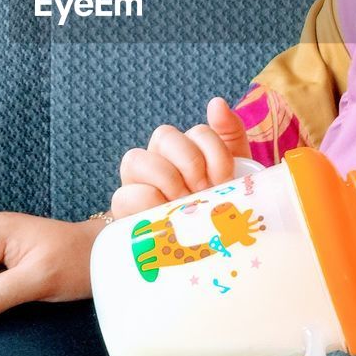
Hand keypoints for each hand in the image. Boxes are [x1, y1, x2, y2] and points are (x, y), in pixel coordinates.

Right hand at [110, 97, 251, 217]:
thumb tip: (216, 102)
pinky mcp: (123, 209)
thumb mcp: (233, 175)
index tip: (225, 179)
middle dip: (190, 163)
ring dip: (166, 180)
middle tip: (204, 190)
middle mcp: (159, 158)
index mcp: (188, 149)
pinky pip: (123, 194)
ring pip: (136, 158)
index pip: (198, 132)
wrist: (200, 252)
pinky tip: (165, 214)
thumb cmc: (214, 211)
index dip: (215, 152)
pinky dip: (146, 201)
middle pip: (164, 135)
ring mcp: (137, 182)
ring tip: (184, 204)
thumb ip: (229, 136)